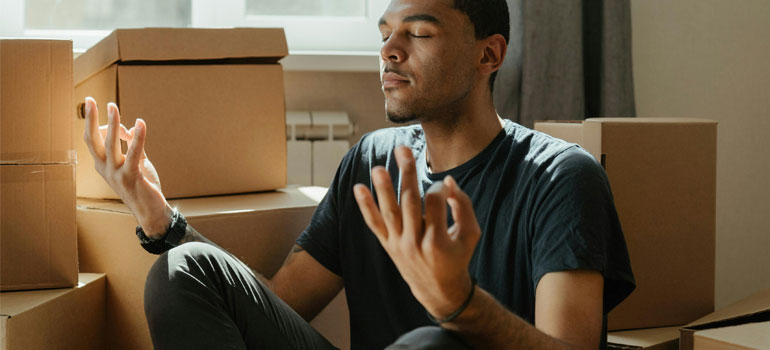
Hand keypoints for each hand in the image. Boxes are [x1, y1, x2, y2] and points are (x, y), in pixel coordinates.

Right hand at [83, 97, 171, 236]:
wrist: (150, 211)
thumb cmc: (142, 186)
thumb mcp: (136, 162)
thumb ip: (133, 144)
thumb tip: (131, 126)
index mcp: (102, 165)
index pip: (93, 140)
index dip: (94, 122)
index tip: (95, 105)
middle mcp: (105, 168)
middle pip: (93, 140)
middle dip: (91, 118)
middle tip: (91, 99)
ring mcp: (116, 173)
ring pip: (111, 144)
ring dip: (112, 123)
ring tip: (112, 106)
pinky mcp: (131, 177)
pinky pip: (133, 153)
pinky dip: (137, 137)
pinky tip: (141, 124)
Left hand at [353, 146, 481, 318]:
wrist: (438, 288)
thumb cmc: (457, 256)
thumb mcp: (470, 234)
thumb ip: (463, 205)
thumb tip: (448, 181)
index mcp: (438, 241)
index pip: (433, 203)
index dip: (438, 189)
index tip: (444, 186)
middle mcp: (415, 243)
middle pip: (409, 202)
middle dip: (406, 174)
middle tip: (402, 149)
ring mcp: (398, 244)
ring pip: (389, 212)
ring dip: (382, 188)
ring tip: (378, 167)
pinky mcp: (388, 245)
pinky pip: (374, 224)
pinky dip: (365, 207)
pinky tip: (358, 188)